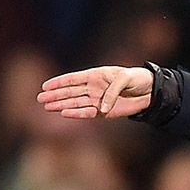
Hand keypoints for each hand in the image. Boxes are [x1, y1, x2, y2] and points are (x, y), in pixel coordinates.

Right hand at [37, 66, 152, 118]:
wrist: (149, 92)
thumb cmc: (137, 79)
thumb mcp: (126, 78)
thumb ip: (112, 90)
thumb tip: (101, 107)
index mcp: (96, 75)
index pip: (73, 79)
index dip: (59, 82)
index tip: (45, 86)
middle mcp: (93, 88)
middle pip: (70, 92)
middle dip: (55, 95)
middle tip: (40, 99)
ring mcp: (97, 101)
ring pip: (75, 103)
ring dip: (61, 105)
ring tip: (47, 107)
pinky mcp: (103, 113)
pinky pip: (87, 113)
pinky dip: (77, 114)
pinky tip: (65, 113)